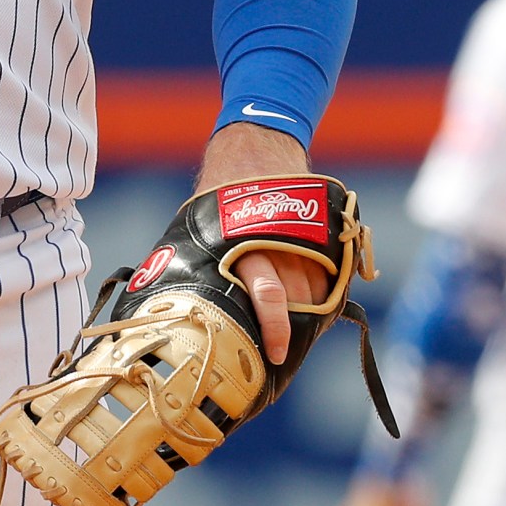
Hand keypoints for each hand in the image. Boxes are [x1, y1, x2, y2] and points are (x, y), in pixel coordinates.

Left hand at [195, 121, 324, 363]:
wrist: (256, 149)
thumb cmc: (222, 198)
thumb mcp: (204, 229)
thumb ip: (204, 267)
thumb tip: (176, 310)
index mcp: (245, 246)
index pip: (268, 296)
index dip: (277, 330)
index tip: (278, 356)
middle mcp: (280, 244)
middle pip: (297, 302)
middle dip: (291, 333)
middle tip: (282, 357)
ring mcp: (306, 239)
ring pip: (316, 292)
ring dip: (308, 317)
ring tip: (294, 333)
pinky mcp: (324, 236)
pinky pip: (330, 278)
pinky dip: (323, 296)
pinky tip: (312, 307)